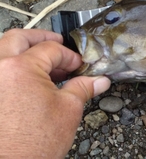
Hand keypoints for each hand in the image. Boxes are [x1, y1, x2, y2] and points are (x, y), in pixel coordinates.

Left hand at [0, 29, 110, 157]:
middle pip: (18, 39)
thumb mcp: (68, 111)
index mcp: (20, 68)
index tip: (78, 66)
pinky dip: (12, 69)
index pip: (50, 49)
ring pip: (2, 52)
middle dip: (40, 39)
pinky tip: (28, 81)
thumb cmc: (31, 144)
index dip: (69, 56)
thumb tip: (98, 80)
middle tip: (57, 44)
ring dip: (23, 52)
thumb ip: (83, 88)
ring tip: (43, 63)